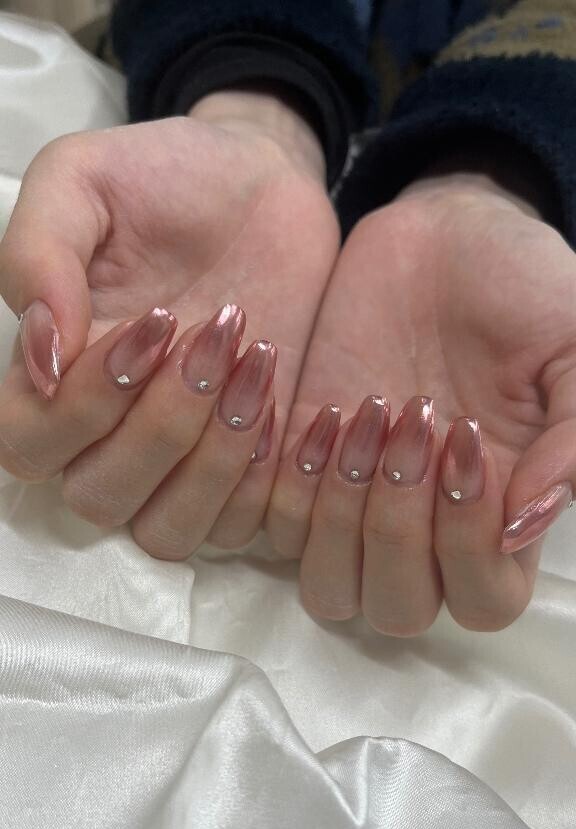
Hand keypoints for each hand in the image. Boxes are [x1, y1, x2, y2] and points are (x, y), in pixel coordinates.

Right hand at [0, 91, 338, 557]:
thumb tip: (40, 358)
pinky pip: (240, 525)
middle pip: (98, 496)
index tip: (154, 320)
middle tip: (214, 329)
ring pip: (166, 530)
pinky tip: (281, 395)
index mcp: (57, 375)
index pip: (28, 444)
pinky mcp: (247, 471)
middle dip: (159, 426)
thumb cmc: (166, 179)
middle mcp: (109, 436)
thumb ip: (38, 255)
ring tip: (255, 363)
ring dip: (211, 459)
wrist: (265, 186)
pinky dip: (262, 475)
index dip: (81, 404)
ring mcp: (180, 463)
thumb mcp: (83, 179)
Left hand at [267, 170, 575, 633]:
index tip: (467, 437)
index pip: (483, 600)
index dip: (469, 543)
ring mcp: (357, 503)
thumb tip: (523, 527)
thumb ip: (571, 443)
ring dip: (340, 514)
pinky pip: (274, 524)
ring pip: (328, 586)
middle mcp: (426, 527)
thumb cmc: (521, 290)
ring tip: (365, 415)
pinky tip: (323, 407)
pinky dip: (292, 478)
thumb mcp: (574, 350)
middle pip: (397, 609)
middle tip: (416, 421)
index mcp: (498, 516)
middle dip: (399, 529)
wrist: (443, 234)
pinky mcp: (299, 468)